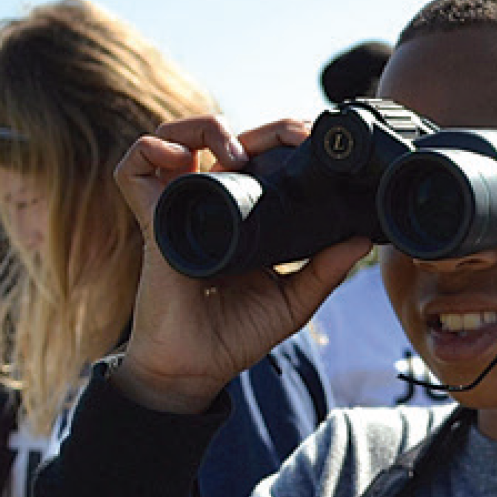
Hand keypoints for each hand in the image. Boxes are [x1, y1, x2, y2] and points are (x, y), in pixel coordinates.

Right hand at [109, 115, 372, 413]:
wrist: (196, 368)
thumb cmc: (237, 335)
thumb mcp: (295, 298)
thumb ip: (326, 269)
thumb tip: (363, 240)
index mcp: (240, 213)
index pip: (256, 157)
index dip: (280, 141)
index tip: (314, 144)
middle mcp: (207, 203)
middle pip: (225, 137)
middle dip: (262, 129)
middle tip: (295, 138)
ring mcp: (177, 208)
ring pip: (176, 134)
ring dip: (206, 128)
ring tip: (237, 155)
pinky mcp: (151, 221)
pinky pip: (133, 167)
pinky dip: (151, 150)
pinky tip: (182, 161)